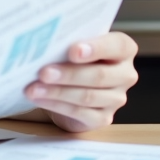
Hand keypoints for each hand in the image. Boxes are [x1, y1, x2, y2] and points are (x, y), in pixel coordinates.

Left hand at [23, 32, 137, 132]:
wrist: (72, 84)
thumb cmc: (74, 56)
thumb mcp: (75, 43)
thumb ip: (70, 41)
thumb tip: (45, 44)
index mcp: (123, 49)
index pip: (118, 46)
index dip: (97, 48)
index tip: (73, 51)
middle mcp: (125, 74)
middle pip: (99, 75)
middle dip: (69, 74)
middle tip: (44, 72)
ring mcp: (116, 98)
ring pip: (87, 96)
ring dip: (58, 92)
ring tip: (34, 88)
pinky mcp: (103, 118)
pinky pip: (80, 113)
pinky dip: (57, 105)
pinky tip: (40, 99)